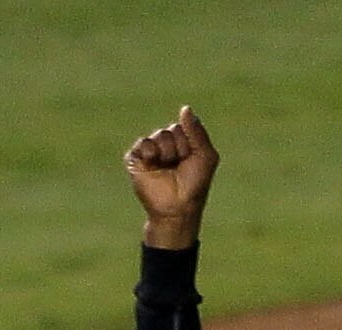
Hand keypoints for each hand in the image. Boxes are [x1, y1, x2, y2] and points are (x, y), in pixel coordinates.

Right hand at [126, 107, 218, 247]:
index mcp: (183, 142)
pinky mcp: (136, 161)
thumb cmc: (194, 185)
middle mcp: (166, 145)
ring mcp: (151, 153)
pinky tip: (152, 161)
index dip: (189, 143)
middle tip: (177, 166)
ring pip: (158, 136)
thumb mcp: (205, 155)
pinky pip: (141, 143)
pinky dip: (149, 151)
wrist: (177, 208)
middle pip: (171, 130)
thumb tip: (184, 108)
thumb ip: (197, 131)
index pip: (184, 126)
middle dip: (177, 148)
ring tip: (166, 168)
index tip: (189, 160)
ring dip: (166, 152)